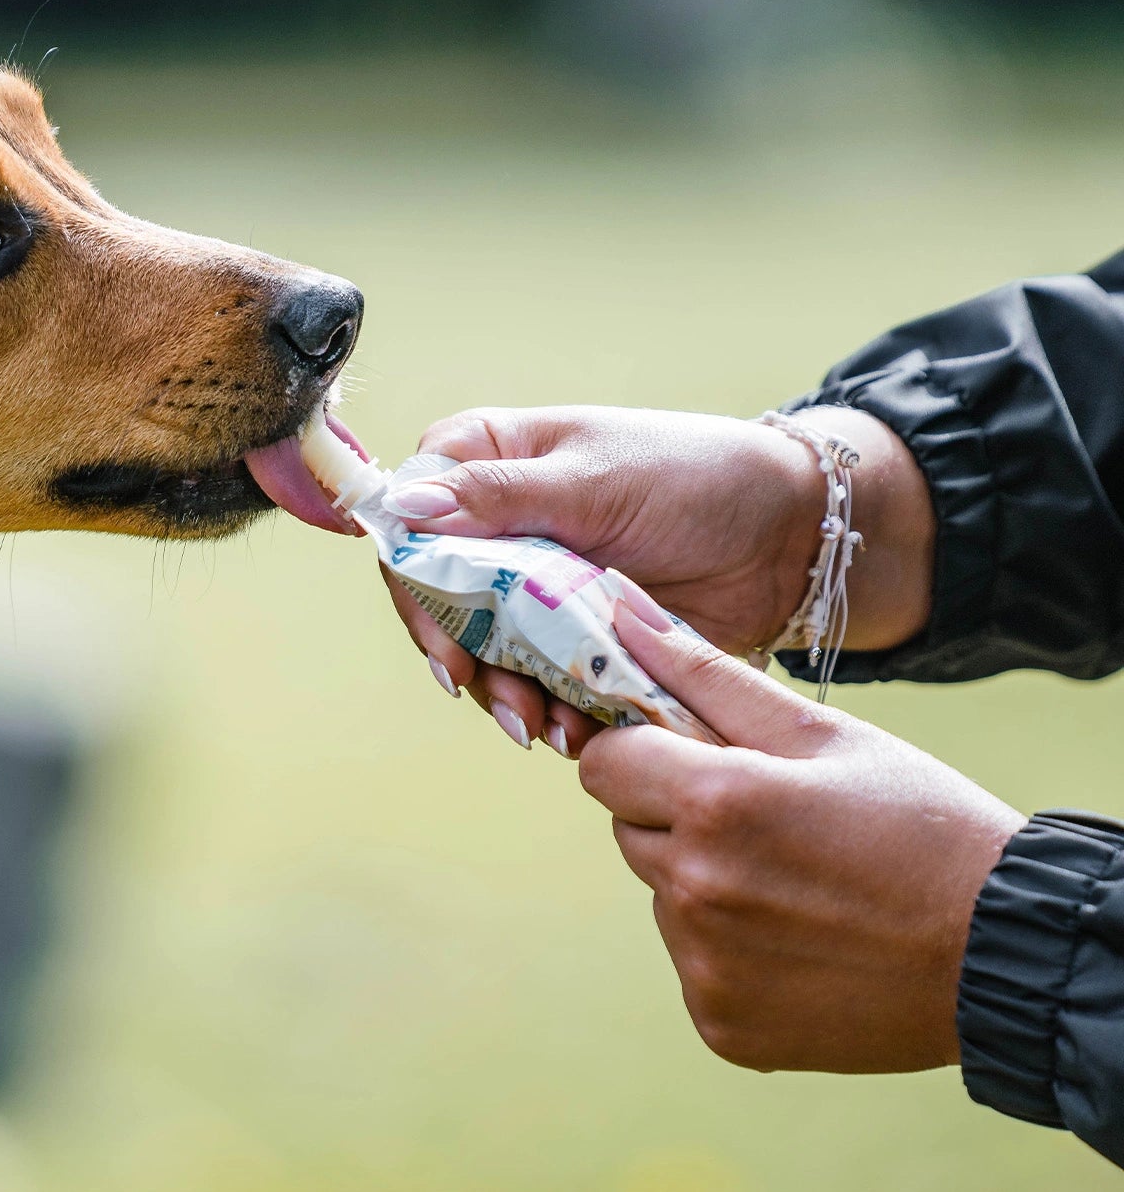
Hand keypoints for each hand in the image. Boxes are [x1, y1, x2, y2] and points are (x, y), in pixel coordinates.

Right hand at [382, 404, 933, 754]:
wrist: (787, 538)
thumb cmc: (693, 475)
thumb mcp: (593, 479)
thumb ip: (498, 497)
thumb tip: (403, 508)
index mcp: (488, 460)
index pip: (412, 515)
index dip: (413, 576)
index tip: (438, 630)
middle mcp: (497, 524)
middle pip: (436, 595)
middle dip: (455, 650)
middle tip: (478, 691)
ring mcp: (531, 584)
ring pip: (480, 648)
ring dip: (500, 692)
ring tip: (539, 726)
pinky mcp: (569, 636)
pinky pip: (536, 679)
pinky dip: (548, 709)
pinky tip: (572, 731)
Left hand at [576, 582, 1021, 1073]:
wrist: (1005, 953)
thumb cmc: (920, 825)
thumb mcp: (822, 736)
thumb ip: (706, 676)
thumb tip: (622, 612)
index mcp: (715, 804)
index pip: (603, 765)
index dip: (640, 754)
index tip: (688, 759)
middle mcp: (695, 889)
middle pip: (630, 831)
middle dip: (677, 817)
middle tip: (768, 824)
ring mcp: (704, 965)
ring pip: (663, 897)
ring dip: (704, 883)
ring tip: (800, 886)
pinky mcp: (720, 1024)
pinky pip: (693, 963)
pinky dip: (729, 951)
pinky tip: (803, 942)